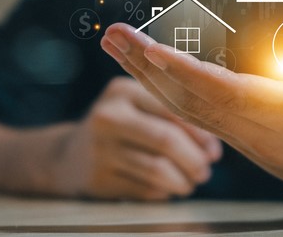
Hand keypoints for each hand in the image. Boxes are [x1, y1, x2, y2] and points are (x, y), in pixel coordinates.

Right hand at [52, 76, 221, 199]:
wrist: (67, 156)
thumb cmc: (121, 128)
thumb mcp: (136, 106)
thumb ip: (172, 114)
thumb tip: (213, 147)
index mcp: (122, 90)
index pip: (172, 109)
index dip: (200, 133)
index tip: (214, 151)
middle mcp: (108, 116)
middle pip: (165, 140)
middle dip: (194, 160)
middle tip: (205, 172)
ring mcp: (100, 149)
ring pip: (156, 169)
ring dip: (182, 181)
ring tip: (191, 183)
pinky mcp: (98, 179)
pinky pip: (144, 189)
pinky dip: (163, 192)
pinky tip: (167, 188)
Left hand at [100, 0, 282, 198]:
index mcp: (274, 113)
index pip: (218, 90)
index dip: (183, 70)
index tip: (148, 49)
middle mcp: (244, 125)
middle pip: (182, 97)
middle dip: (143, 65)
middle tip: (110, 34)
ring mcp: (233, 131)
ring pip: (177, 105)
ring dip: (142, 74)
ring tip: (113, 44)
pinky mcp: (230, 130)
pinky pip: (185, 110)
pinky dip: (159, 87)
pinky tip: (143, 67)